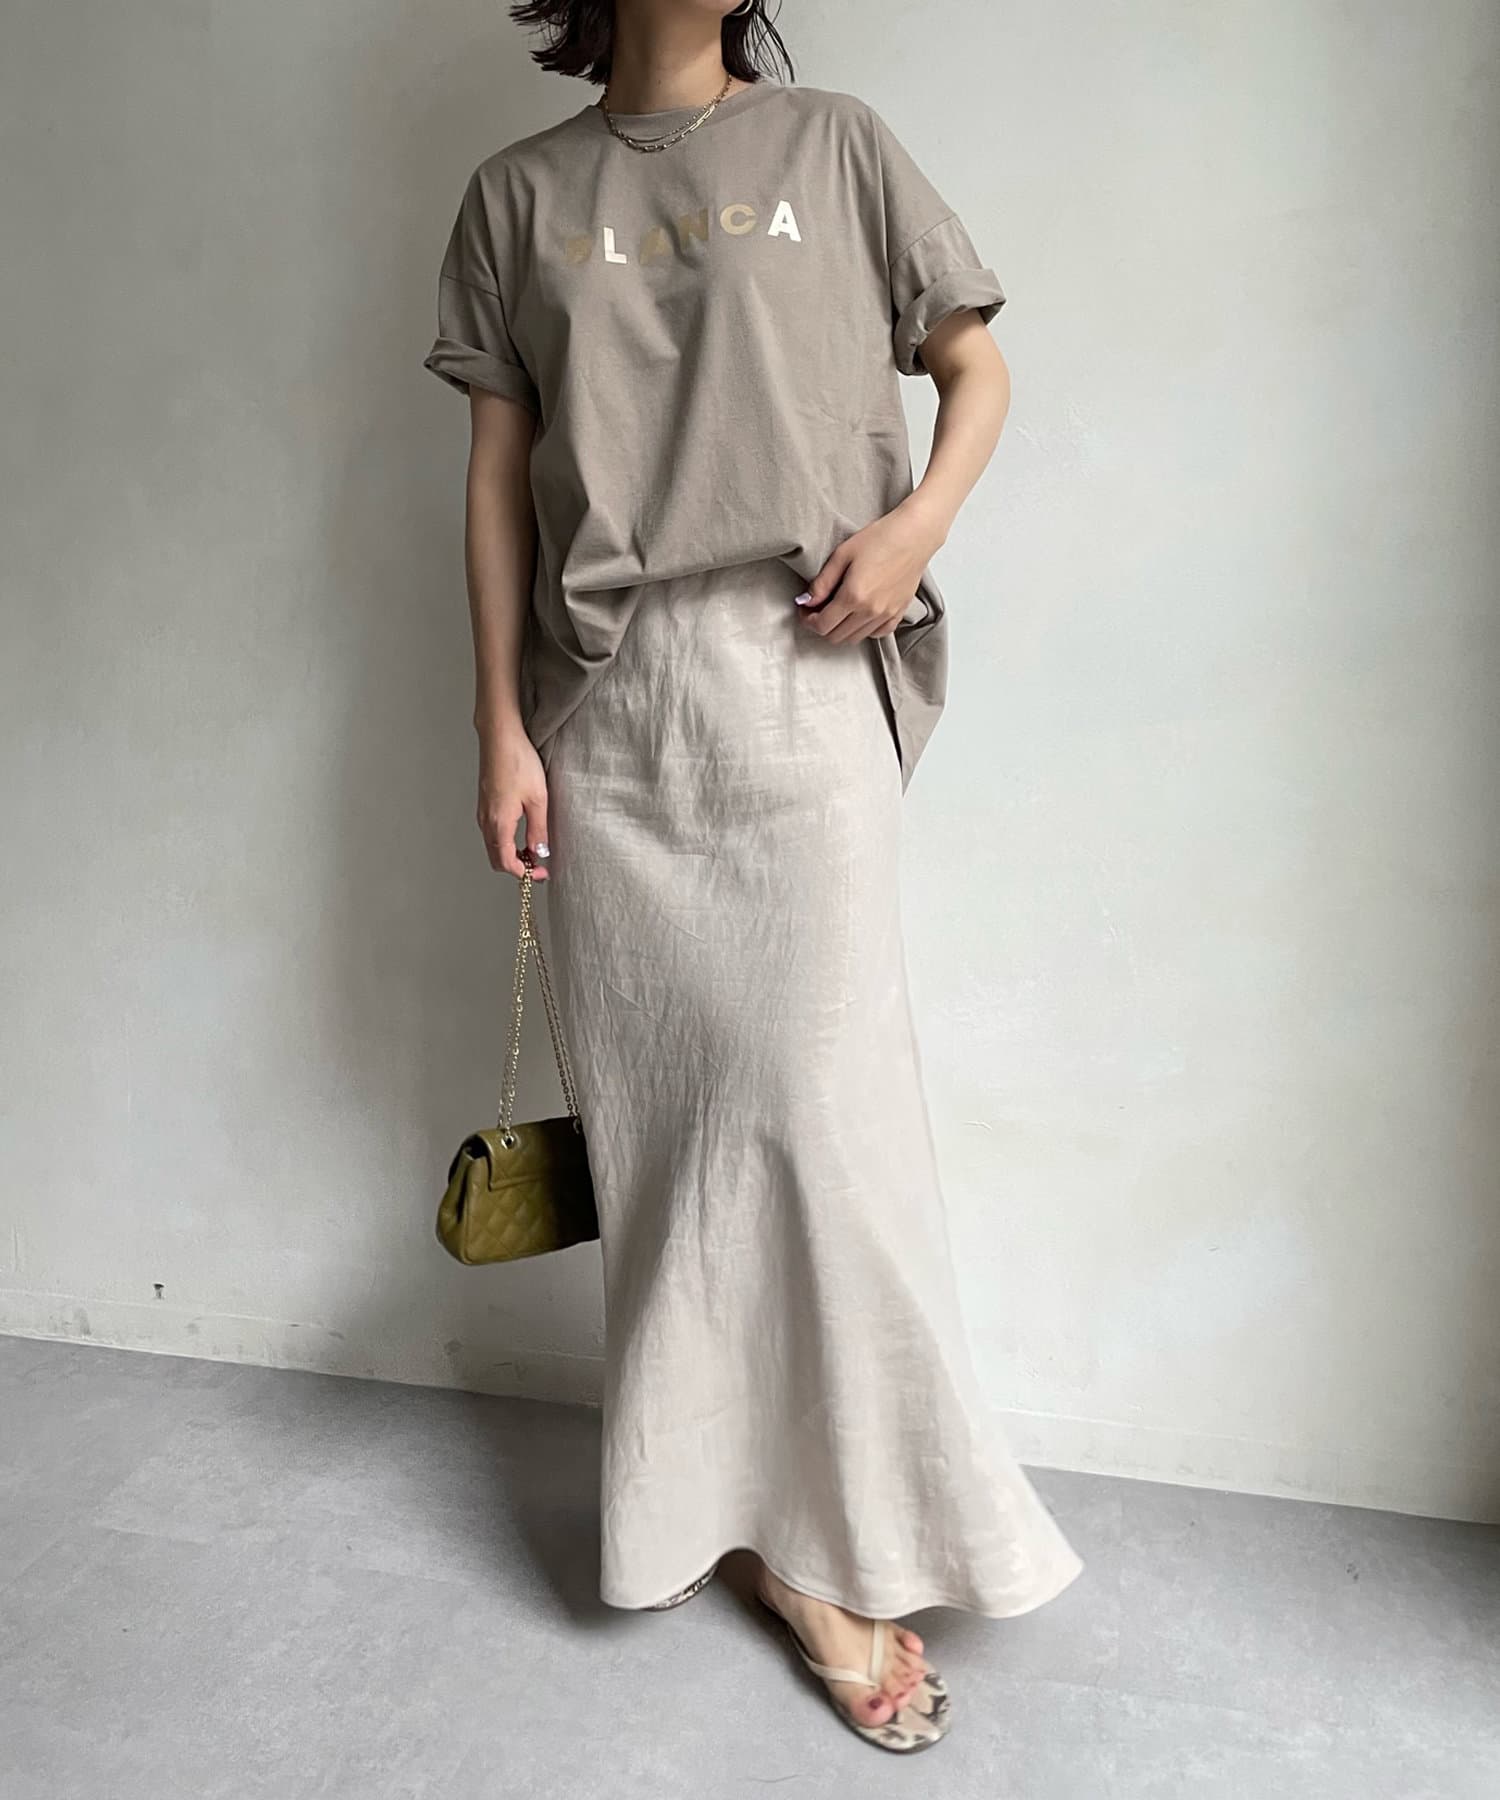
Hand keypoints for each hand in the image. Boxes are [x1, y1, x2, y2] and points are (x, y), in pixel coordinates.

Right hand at [477, 724, 549, 879]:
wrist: (500, 736)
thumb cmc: (519, 762)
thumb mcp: (538, 799)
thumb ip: (538, 830)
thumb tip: (540, 854)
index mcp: (498, 823)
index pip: (507, 863)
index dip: (525, 874)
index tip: (543, 874)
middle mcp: (486, 821)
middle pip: (497, 859)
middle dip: (517, 867)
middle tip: (540, 866)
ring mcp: (483, 812)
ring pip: (493, 846)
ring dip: (511, 854)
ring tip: (533, 850)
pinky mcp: (485, 803)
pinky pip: (492, 832)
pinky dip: (506, 841)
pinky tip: (522, 833)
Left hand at [794, 503, 943, 644]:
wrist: (914, 534)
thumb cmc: (881, 538)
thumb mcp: (842, 555)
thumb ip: (822, 583)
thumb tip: (807, 601)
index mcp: (853, 596)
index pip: (822, 625)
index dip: (808, 620)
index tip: (805, 610)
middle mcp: (870, 611)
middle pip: (837, 636)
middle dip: (822, 626)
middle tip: (817, 610)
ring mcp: (886, 614)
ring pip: (855, 638)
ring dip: (841, 629)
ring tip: (837, 611)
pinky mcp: (899, 612)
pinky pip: (878, 634)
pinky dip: (864, 630)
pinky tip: (860, 616)